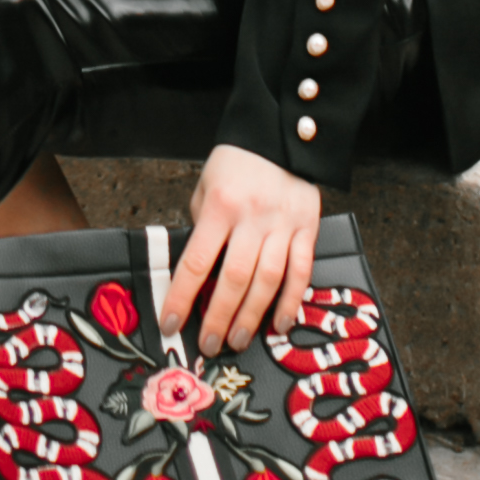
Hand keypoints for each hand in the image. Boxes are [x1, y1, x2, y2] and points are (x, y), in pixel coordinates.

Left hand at [162, 146, 322, 356]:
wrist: (278, 134)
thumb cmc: (234, 164)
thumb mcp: (206, 188)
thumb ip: (202, 227)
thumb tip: (198, 273)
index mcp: (221, 206)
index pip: (196, 262)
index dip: (182, 298)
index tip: (171, 324)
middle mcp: (252, 217)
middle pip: (234, 278)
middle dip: (219, 317)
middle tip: (210, 345)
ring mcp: (283, 224)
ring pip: (268, 279)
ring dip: (253, 316)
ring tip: (239, 340)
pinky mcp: (308, 227)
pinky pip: (301, 271)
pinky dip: (292, 301)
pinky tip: (280, 324)